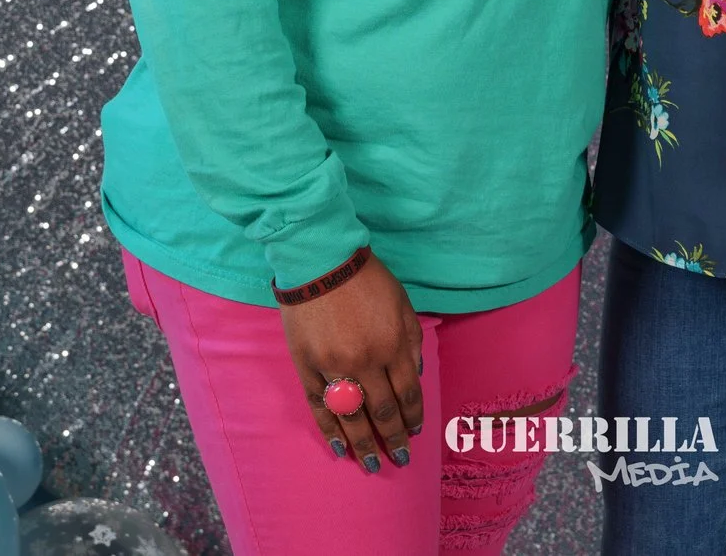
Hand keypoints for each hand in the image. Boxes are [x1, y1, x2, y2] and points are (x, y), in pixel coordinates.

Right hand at [280, 252, 424, 471]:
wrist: (319, 261)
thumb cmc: (366, 279)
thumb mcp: (403, 303)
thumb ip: (413, 341)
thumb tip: (417, 377)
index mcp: (393, 345)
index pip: (408, 393)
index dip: (413, 416)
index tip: (415, 432)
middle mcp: (366, 361)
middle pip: (383, 411)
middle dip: (393, 438)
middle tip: (400, 459)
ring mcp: (334, 367)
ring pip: (352, 417)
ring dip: (364, 444)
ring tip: (371, 464)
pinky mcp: (308, 368)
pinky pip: (321, 407)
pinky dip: (330, 430)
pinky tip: (339, 448)